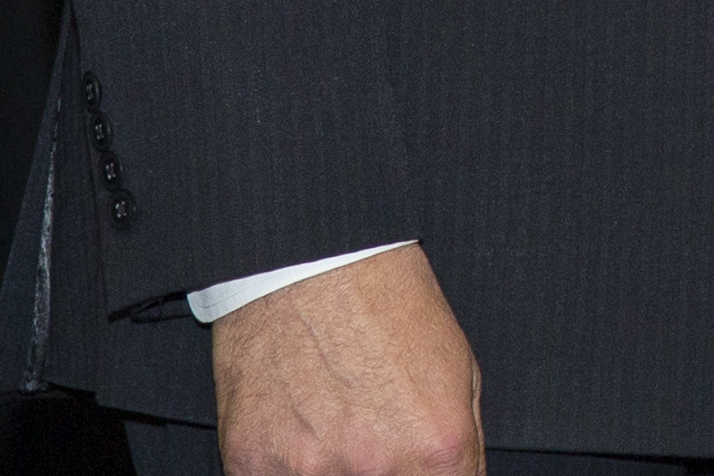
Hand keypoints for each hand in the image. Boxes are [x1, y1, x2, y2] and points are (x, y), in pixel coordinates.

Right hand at [211, 244, 481, 475]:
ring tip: (333, 423)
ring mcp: (307, 470)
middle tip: (370, 435)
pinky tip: (296, 423)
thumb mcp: (458, 371)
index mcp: (436, 448)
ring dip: (330, 469)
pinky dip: (284, 465)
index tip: (416, 467)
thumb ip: (462, 450)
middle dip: (382, 473)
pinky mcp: (250, 463)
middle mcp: (373, 468)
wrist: (311, 258)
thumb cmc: (388, 302)